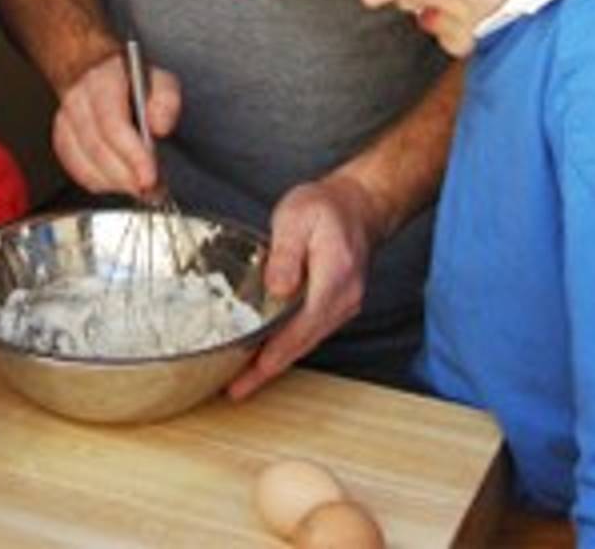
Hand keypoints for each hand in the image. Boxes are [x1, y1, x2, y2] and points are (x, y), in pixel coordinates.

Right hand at [52, 53, 181, 196]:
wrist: (103, 76)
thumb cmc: (134, 82)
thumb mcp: (160, 81)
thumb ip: (165, 101)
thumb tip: (159, 126)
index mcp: (102, 80)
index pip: (113, 123)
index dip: (131, 155)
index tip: (149, 178)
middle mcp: (78, 99)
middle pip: (97, 147)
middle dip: (126, 176)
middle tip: (151, 189)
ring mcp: (65, 119)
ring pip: (83, 162)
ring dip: (113, 182)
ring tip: (139, 188)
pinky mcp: (61, 138)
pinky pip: (75, 168)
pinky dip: (98, 182)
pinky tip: (118, 184)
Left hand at [227, 174, 378, 399]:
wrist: (359, 205)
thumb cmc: (327, 208)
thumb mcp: (297, 217)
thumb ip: (286, 253)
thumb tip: (277, 287)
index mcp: (333, 278)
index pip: (300, 327)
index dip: (273, 355)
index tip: (250, 374)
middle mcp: (343, 299)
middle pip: (301, 344)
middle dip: (267, 370)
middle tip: (235, 389)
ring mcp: (343, 305)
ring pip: (305, 342)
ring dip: (275, 362)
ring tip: (242, 379)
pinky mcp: (336, 306)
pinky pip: (308, 333)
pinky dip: (286, 347)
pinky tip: (265, 353)